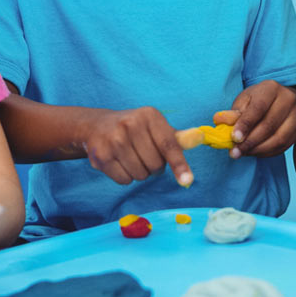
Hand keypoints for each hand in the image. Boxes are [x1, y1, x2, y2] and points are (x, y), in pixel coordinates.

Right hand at [77, 106, 192, 187]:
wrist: (96, 126)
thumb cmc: (134, 128)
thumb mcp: (154, 126)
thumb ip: (176, 137)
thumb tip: (199, 138)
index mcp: (149, 115)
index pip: (169, 144)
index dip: (179, 164)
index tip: (187, 181)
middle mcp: (131, 124)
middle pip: (155, 164)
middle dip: (154, 167)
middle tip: (145, 155)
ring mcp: (114, 140)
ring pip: (140, 175)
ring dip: (140, 172)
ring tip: (131, 157)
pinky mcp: (101, 156)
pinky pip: (124, 180)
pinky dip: (125, 177)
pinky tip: (119, 162)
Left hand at [227, 81, 295, 158]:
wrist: (285, 100)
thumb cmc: (260, 100)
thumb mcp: (245, 100)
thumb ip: (234, 112)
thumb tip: (219, 121)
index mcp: (271, 88)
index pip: (258, 108)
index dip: (246, 124)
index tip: (234, 138)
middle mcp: (288, 99)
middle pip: (269, 125)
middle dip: (249, 141)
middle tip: (234, 152)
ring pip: (278, 139)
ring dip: (258, 150)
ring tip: (243, 153)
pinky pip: (283, 146)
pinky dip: (267, 152)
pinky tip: (255, 152)